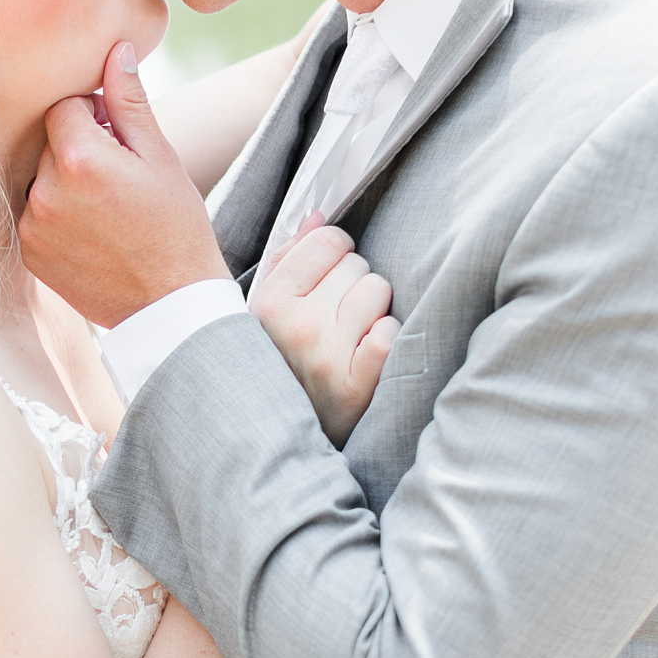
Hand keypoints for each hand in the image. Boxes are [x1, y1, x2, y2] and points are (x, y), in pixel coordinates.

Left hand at [20, 42, 232, 327]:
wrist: (170, 304)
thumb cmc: (176, 226)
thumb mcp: (161, 157)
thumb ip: (129, 101)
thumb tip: (115, 50)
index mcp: (80, 157)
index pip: (63, 106)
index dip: (92, 115)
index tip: (118, 140)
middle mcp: (45, 190)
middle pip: (48, 142)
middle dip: (77, 148)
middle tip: (117, 178)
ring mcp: (32, 225)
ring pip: (39, 178)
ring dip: (63, 181)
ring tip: (105, 209)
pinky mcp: (29, 254)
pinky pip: (33, 214)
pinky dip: (55, 215)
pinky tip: (91, 232)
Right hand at [250, 215, 399, 447]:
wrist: (275, 440)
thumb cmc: (278, 366)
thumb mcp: (266, 313)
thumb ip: (290, 259)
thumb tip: (316, 216)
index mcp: (269, 302)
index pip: (327, 240)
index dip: (334, 255)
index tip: (328, 278)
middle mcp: (296, 325)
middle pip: (357, 264)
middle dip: (352, 285)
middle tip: (337, 319)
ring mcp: (326, 356)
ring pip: (378, 291)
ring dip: (372, 310)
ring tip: (352, 337)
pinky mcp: (356, 385)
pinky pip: (391, 332)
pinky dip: (386, 340)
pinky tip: (367, 357)